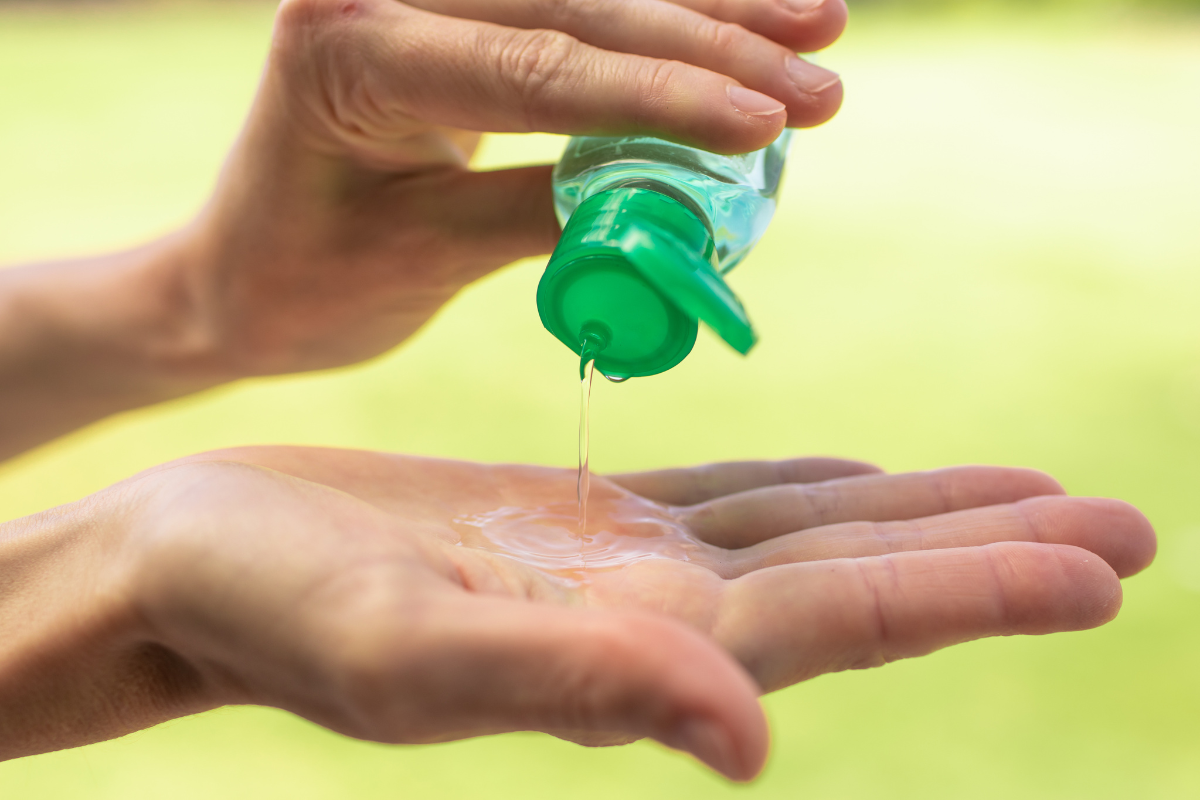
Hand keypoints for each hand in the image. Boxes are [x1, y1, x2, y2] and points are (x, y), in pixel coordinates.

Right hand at [0, 448, 1154, 779]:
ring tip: (1034, 496)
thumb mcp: (409, 651)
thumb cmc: (269, 608)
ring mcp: (619, 569)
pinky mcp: (576, 522)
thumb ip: (578, 686)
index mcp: (629, 650)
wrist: (197, 560)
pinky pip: (727, 499)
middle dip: (992, 553)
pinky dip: (810, 487)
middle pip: (856, 581)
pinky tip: (859, 483)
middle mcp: (648, 617)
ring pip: (808, 534)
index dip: (970, 592)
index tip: (1102, 565)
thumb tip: (752, 740)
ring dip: (923, 515)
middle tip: (1128, 530)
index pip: (839, 623)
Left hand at [188, 0, 846, 375]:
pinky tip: (745, 18)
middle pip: (577, 7)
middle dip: (713, 45)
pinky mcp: (453, 16)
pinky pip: (572, 12)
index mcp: (346, 49)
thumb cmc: (303, 282)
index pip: (533, 67)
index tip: (767, 123)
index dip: (661, 95)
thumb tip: (679, 197)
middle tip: (823, 84)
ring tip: (821, 29)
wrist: (238, 273)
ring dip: (711, 14)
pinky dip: (663, 24)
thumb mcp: (417, 261)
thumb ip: (540, 214)